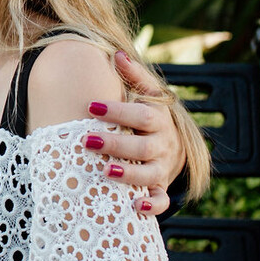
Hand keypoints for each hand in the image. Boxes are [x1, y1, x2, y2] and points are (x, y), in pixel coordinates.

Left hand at [91, 50, 188, 216]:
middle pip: (142, 147)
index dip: (118, 112)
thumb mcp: (147, 95)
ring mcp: (162, 168)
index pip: (142, 115)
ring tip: (105, 171)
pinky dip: (151, 205)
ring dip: (129, 175)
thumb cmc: (149, 118)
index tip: (91, 106)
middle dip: (115, 145)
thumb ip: (134, 76)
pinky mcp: (160, 188)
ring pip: (150, 174)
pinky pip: (161, 200)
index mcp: (159, 120)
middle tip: (86, 141)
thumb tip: (117, 54)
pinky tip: (135, 206)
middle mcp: (163, 145)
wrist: (172, 147)